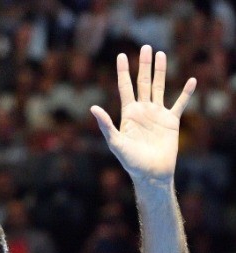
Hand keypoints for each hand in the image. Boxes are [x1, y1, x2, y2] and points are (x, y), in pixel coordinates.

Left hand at [91, 45, 195, 185]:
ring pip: (160, 87)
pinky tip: (192, 80)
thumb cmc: (130, 161)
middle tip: (145, 47)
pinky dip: (186, 93)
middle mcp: (142, 110)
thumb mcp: (115, 142)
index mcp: (128, 113)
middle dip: (143, 65)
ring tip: (161, 54)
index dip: (123, 71)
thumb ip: (105, 125)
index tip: (121, 55)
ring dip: (161, 71)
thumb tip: (93, 108)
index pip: (125, 87)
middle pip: (143, 82)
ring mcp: (157, 114)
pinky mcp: (171, 121)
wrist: (151, 173)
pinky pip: (180, 104)